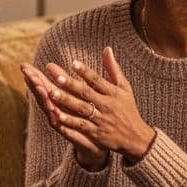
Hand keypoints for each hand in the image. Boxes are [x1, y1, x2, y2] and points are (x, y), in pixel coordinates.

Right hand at [22, 61, 105, 168]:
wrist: (99, 141)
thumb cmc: (92, 117)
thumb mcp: (88, 95)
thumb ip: (83, 78)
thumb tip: (82, 60)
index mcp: (61, 99)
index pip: (45, 85)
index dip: (35, 76)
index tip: (25, 65)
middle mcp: (57, 109)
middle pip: (43, 95)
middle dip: (34, 83)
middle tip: (25, 72)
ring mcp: (61, 121)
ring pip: (50, 108)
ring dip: (43, 98)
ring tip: (39, 86)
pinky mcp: (70, 132)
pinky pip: (61, 124)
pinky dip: (56, 117)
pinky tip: (53, 110)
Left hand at [23, 47, 155, 163]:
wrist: (136, 138)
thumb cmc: (127, 109)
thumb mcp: (124, 88)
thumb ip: (113, 68)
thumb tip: (107, 48)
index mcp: (113, 93)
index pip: (97, 80)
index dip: (85, 72)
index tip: (73, 63)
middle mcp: (107, 105)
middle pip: (86, 93)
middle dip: (70, 84)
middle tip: (55, 76)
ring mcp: (101, 120)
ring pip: (81, 109)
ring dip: (66, 101)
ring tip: (50, 92)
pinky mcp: (96, 134)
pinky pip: (81, 126)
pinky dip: (70, 121)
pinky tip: (57, 115)